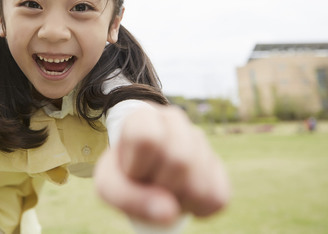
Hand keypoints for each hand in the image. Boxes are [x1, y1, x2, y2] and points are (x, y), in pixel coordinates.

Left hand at [94, 105, 229, 225]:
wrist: (140, 168)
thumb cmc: (124, 173)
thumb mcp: (110, 185)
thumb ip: (128, 197)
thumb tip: (169, 211)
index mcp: (143, 117)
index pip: (148, 140)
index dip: (138, 167)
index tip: (132, 171)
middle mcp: (174, 120)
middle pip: (180, 161)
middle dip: (161, 186)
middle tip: (149, 184)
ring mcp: (199, 139)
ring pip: (200, 183)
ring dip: (179, 200)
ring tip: (164, 190)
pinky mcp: (217, 164)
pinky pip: (217, 198)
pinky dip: (196, 208)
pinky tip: (181, 195)